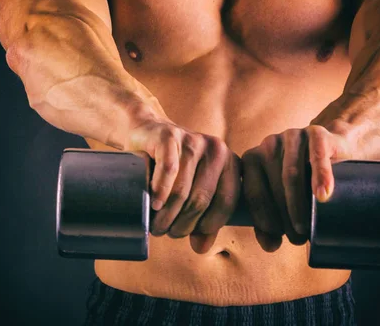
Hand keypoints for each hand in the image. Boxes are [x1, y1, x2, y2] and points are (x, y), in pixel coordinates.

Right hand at [128, 119, 241, 253]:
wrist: (149, 132)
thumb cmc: (175, 168)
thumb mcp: (195, 188)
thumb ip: (203, 215)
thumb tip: (201, 247)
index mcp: (230, 163)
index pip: (226, 202)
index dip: (208, 225)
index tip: (189, 235)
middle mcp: (216, 150)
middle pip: (201, 199)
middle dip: (183, 224)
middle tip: (166, 232)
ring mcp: (193, 140)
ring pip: (183, 189)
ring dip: (167, 214)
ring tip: (156, 226)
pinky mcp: (169, 136)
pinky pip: (168, 169)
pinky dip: (160, 192)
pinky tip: (154, 205)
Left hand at [240, 125, 351, 251]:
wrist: (333, 151)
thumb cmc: (303, 182)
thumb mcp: (283, 198)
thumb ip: (270, 219)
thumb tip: (269, 245)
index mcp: (252, 160)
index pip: (252, 192)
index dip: (262, 217)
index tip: (275, 237)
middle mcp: (267, 145)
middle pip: (273, 185)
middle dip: (283, 216)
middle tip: (296, 238)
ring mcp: (291, 136)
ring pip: (291, 173)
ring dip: (298, 204)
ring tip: (306, 228)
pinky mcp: (316, 132)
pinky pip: (317, 155)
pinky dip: (320, 177)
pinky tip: (323, 196)